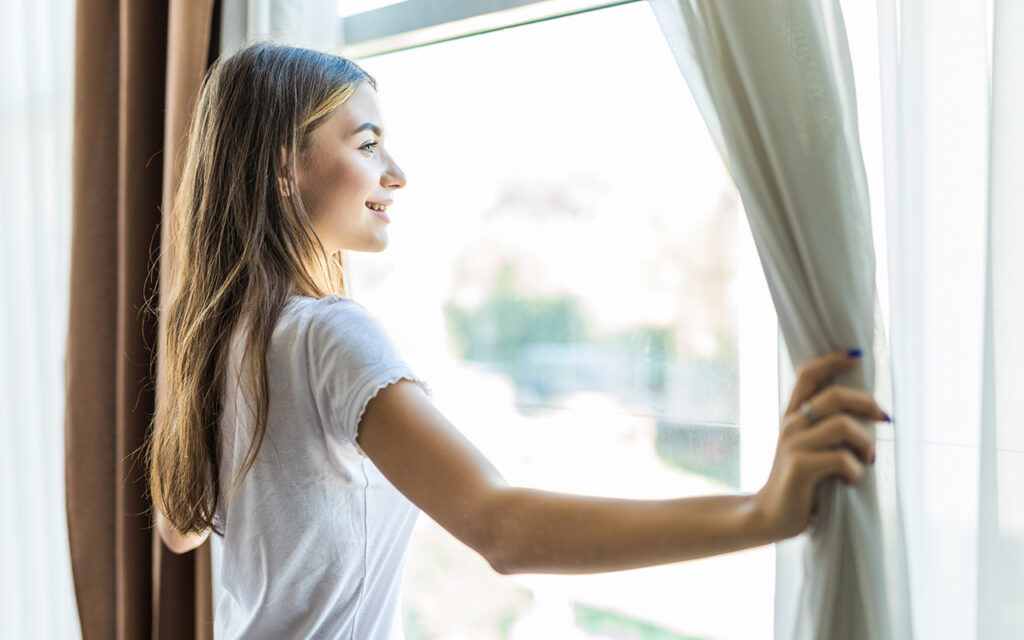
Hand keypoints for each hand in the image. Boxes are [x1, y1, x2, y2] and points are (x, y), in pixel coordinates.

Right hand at [751, 349, 889, 541]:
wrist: (770, 515)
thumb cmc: (800, 483)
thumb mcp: (808, 449)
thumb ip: (826, 429)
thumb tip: (868, 415)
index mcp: (793, 417)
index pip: (807, 375)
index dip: (831, 361)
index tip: (856, 355)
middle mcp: (791, 426)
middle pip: (834, 396)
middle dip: (867, 404)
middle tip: (883, 419)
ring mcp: (793, 445)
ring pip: (843, 426)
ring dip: (866, 443)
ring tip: (867, 461)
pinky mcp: (800, 467)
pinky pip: (842, 459)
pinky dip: (856, 470)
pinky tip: (851, 480)